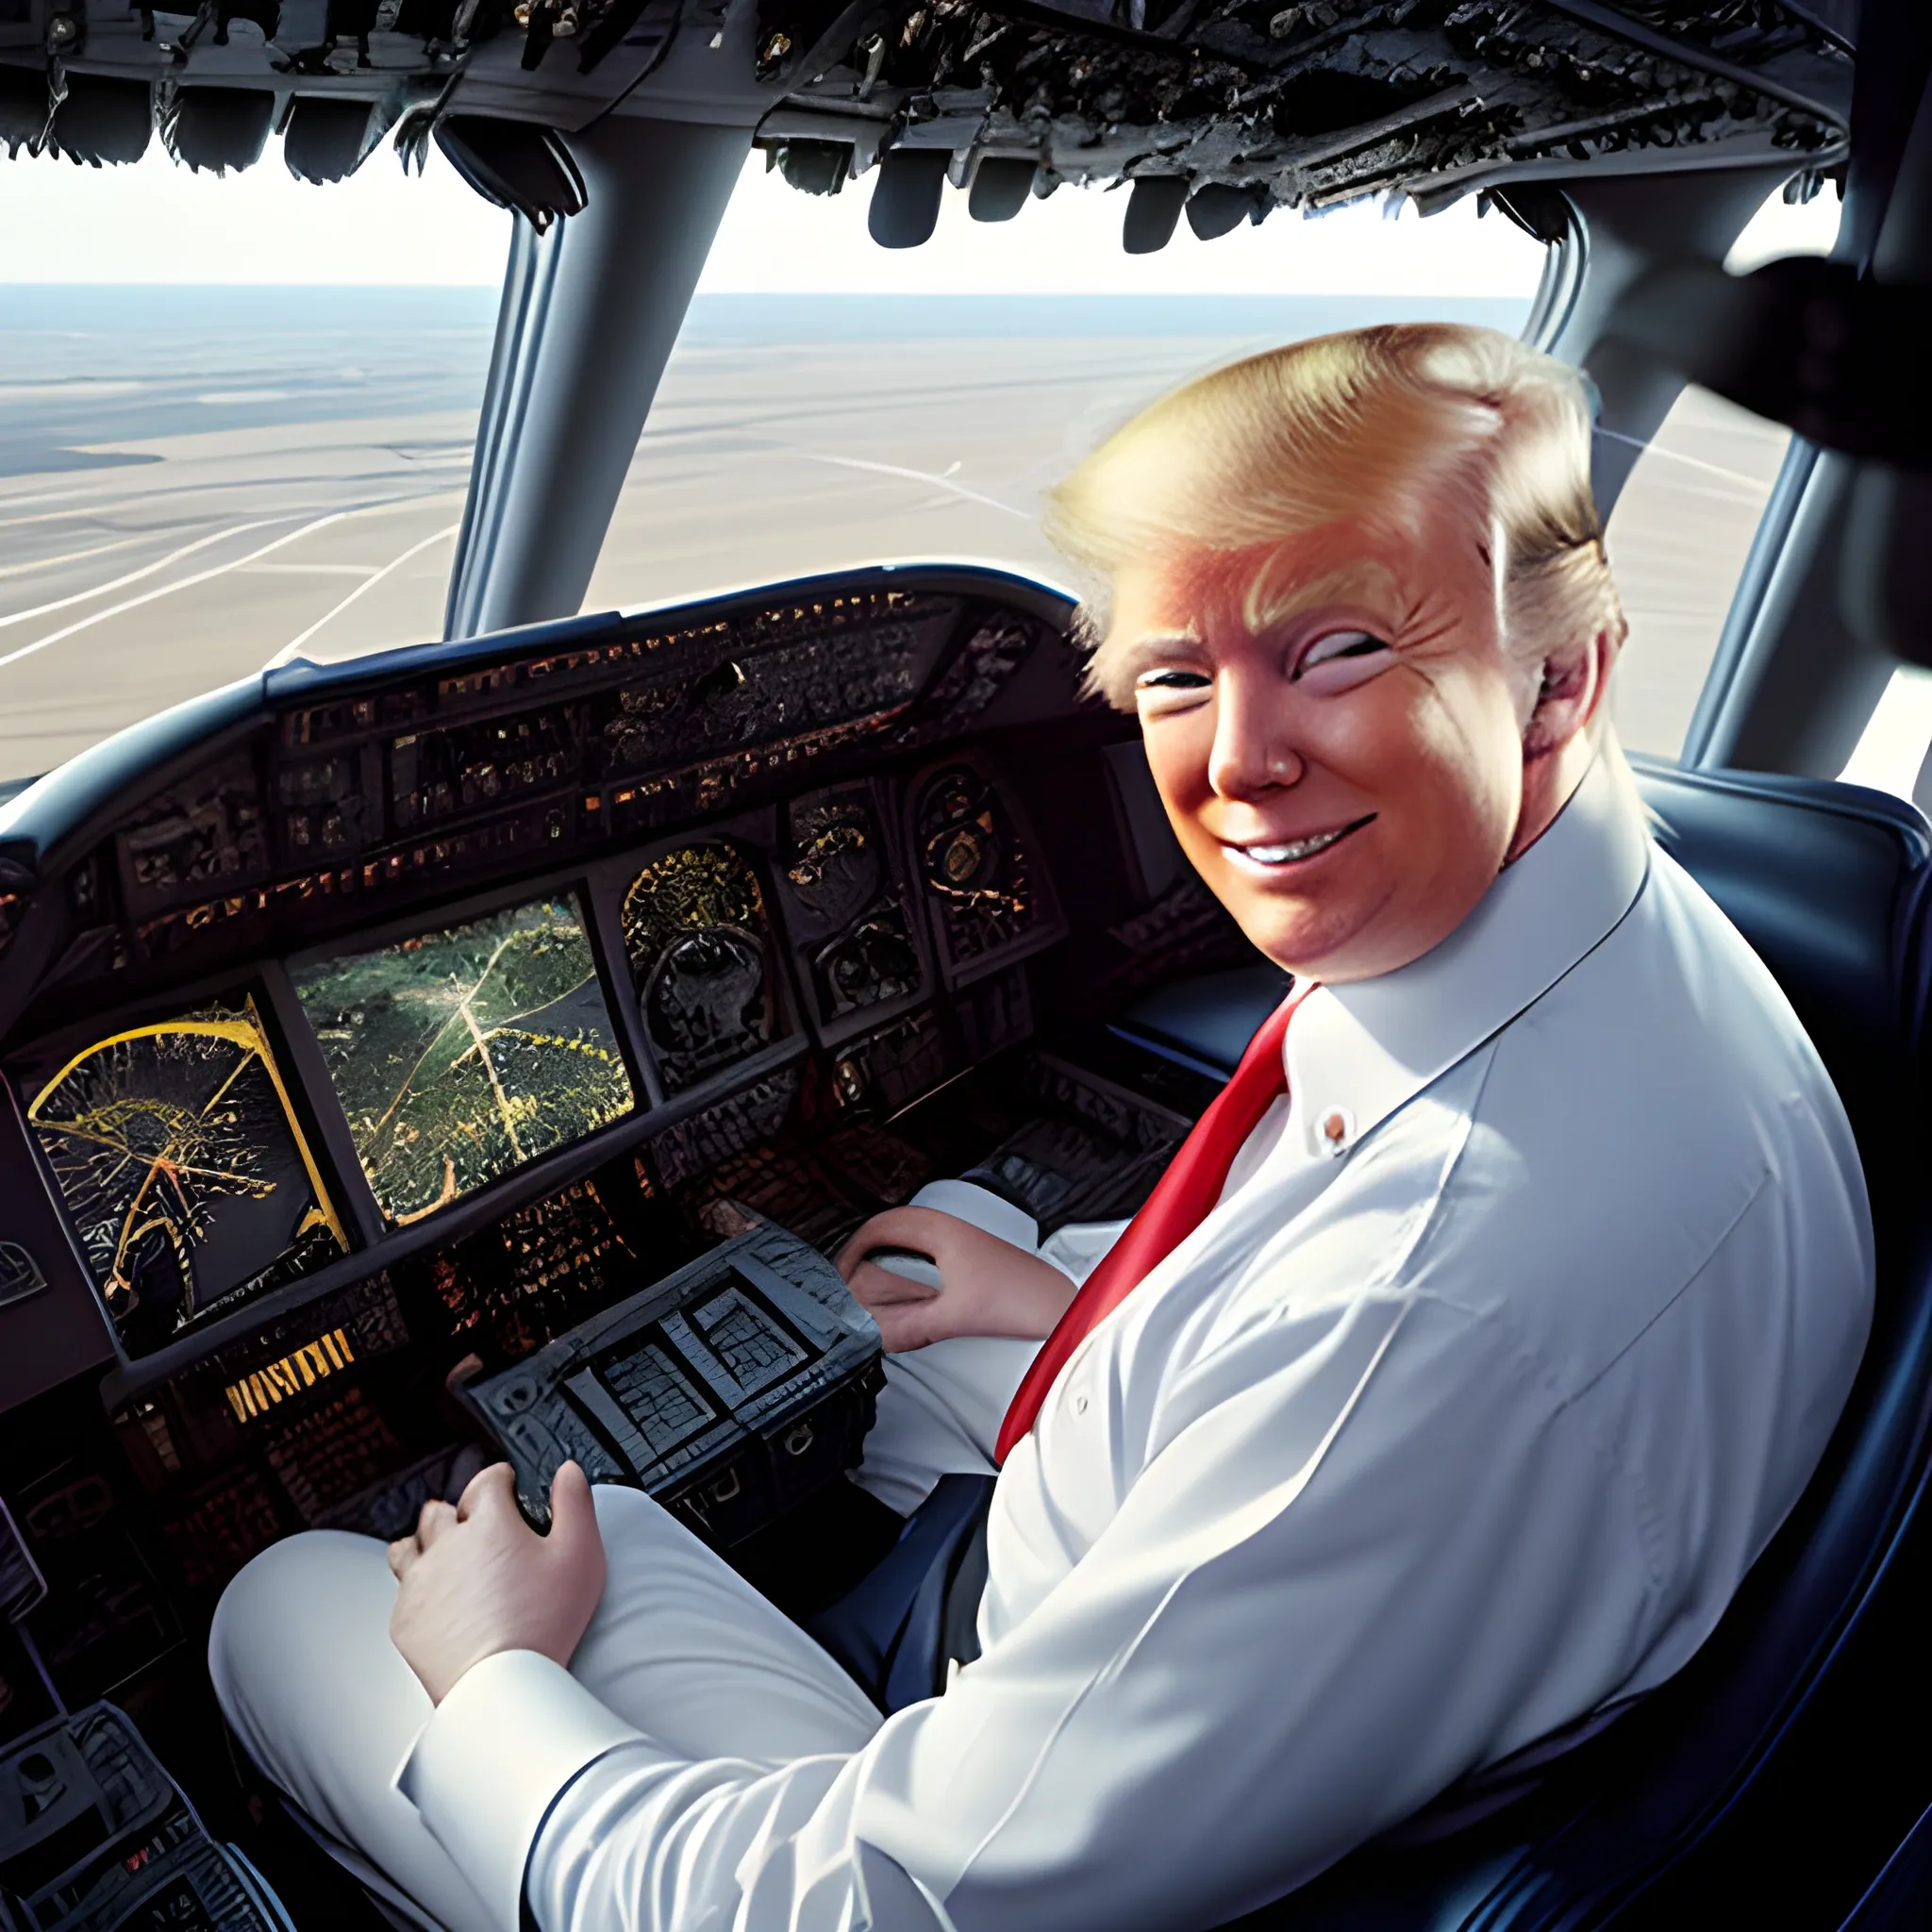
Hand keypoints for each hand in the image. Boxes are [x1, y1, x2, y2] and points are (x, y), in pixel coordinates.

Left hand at [388, 1460, 605, 1704]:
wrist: (500, 1687)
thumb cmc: (542, 1624)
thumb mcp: (580, 1556)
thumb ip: (575, 1503)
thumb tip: (567, 1472)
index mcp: (488, 1525)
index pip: (486, 1481)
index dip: (502, 1480)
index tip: (510, 1487)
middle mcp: (447, 1546)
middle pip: (441, 1510)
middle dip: (460, 1512)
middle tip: (480, 1527)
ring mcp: (420, 1583)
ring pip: (410, 1546)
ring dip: (427, 1544)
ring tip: (448, 1557)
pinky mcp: (406, 1620)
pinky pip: (403, 1591)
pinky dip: (420, 1589)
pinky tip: (441, 1601)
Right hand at [836, 1207, 1077, 1351]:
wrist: (1057, 1304)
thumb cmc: (1021, 1298)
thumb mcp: (954, 1317)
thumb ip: (909, 1328)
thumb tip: (874, 1335)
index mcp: (940, 1230)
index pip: (880, 1226)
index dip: (852, 1249)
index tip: (839, 1273)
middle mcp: (948, 1228)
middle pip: (890, 1229)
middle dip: (863, 1252)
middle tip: (846, 1278)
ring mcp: (959, 1241)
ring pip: (907, 1240)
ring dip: (885, 1258)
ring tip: (868, 1284)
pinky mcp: (967, 1257)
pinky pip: (923, 1253)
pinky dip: (905, 1268)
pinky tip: (904, 1292)